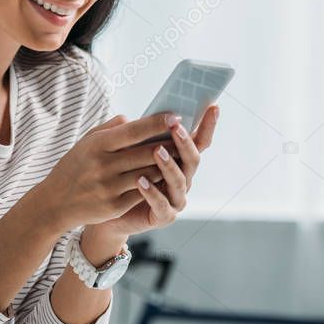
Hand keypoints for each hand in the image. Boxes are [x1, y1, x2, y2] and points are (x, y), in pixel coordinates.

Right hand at [34, 112, 184, 233]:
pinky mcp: (113, 206)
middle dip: (170, 144)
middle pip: (146, 153)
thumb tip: (134, 119)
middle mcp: (103, 165)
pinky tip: (164, 177)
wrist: (55, 203)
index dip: (157, 123)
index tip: (175, 116)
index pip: (133, 131)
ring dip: (166, 165)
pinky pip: (142, 193)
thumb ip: (110, 129)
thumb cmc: (74, 167)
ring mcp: (109, 187)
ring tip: (181, 155)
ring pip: (148, 173)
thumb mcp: (86, 142)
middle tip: (187, 136)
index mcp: (97, 145)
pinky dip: (155, 184)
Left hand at [90, 104, 219, 239]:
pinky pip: (161, 204)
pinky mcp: (164, 216)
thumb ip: (143, 136)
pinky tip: (140, 181)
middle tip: (175, 126)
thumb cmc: (122, 177)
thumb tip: (144, 114)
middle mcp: (183, 179)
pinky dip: (152, 192)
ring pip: (179, 181)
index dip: (207, 125)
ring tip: (156, 151)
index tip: (213, 107)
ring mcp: (176, 199)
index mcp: (179, 161)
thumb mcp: (132, 152)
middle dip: (185, 142)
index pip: (198, 141)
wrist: (109, 212)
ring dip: (169, 165)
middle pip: (192, 160)